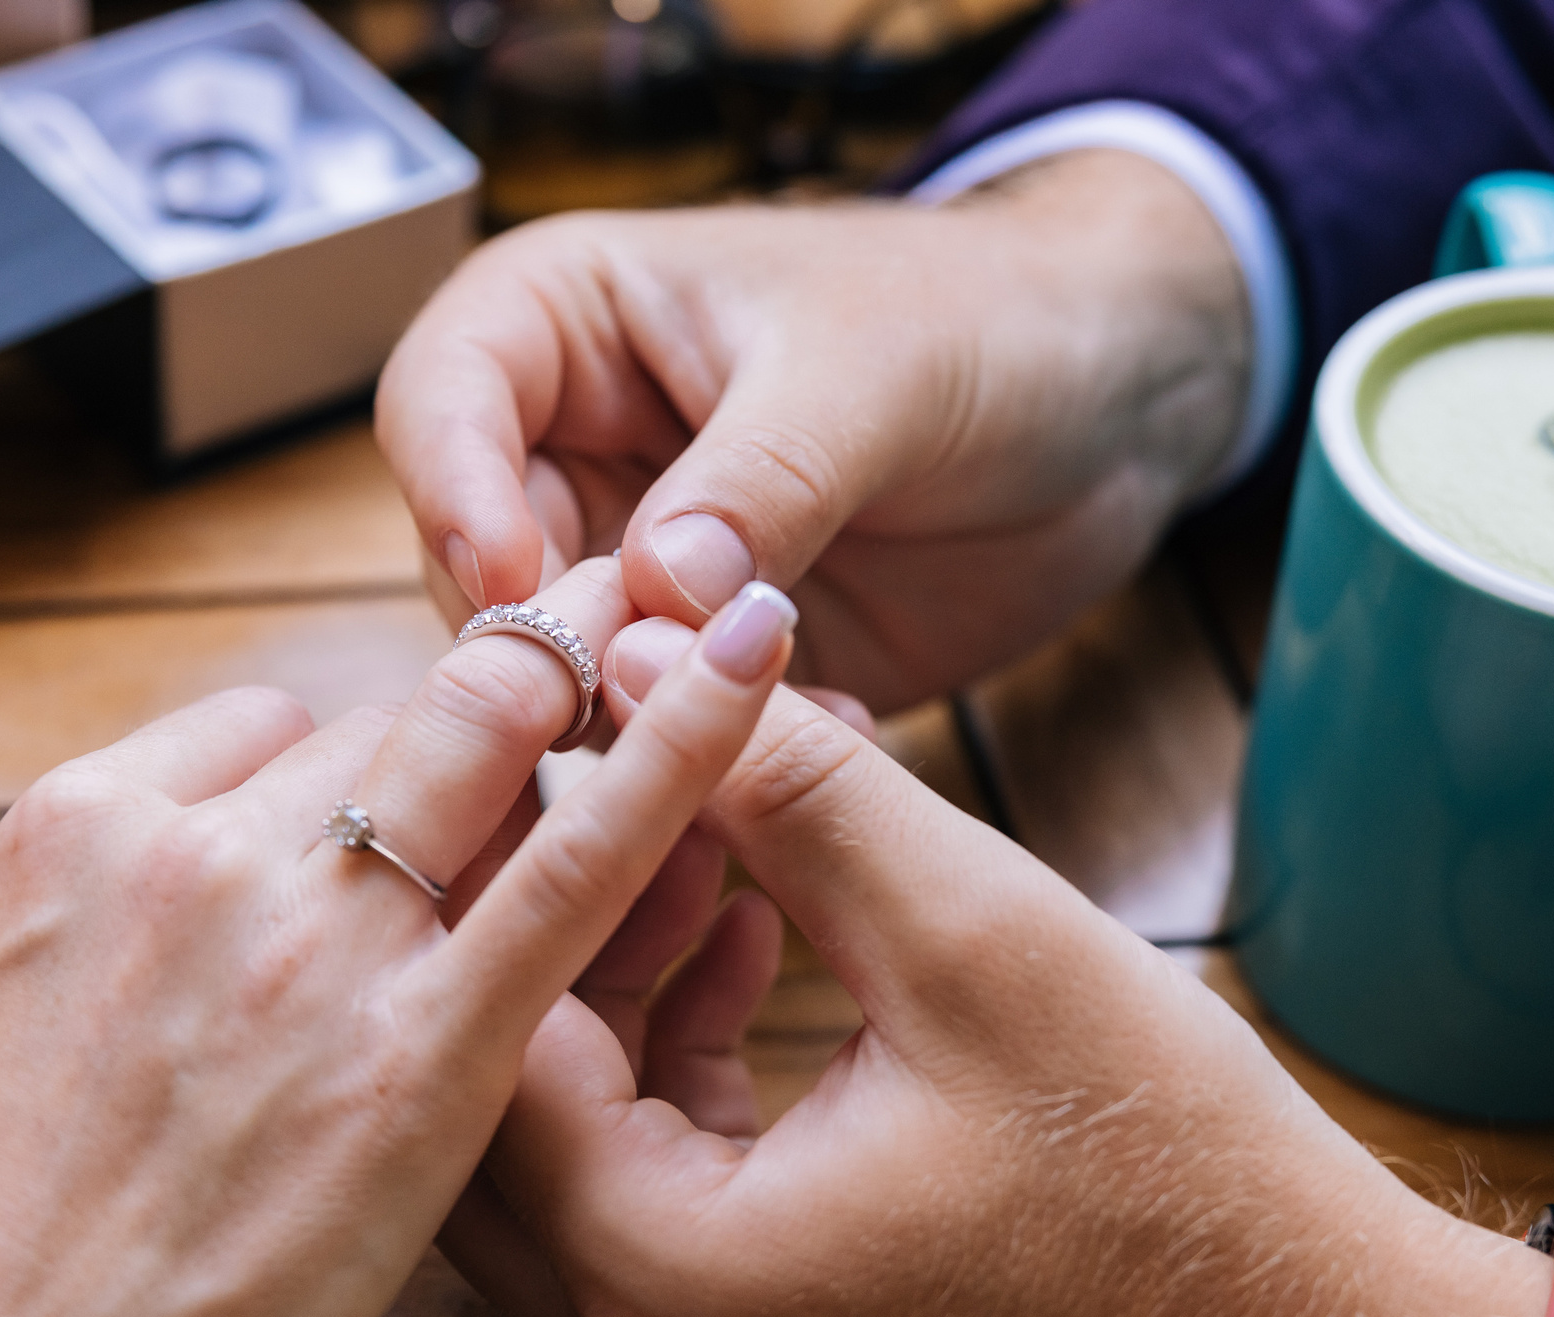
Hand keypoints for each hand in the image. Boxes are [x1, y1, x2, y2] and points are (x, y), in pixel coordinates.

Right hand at [376, 149, 1249, 712]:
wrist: (1115, 399)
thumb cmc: (985, 320)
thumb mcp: (869, 375)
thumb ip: (758, 482)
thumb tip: (655, 591)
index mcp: (570, 323)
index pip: (438, 404)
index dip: (455, 501)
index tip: (513, 590)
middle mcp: (578, 451)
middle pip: (474, 569)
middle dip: (547, 643)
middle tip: (634, 699)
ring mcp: (642, 567)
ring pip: (561, 674)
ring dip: (637, 721)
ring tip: (741, 735)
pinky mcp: (709, 664)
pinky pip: (667, 735)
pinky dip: (722, 759)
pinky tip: (824, 741)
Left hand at [446, 619, 1550, 1316]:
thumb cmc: (1170, 1168)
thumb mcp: (974, 937)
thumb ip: (789, 791)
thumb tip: (642, 652)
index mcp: (665, 1274)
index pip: (484, 1038)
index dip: (511, 860)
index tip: (561, 726)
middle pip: (488, 1106)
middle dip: (540, 921)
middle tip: (600, 767)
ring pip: (563, 1148)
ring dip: (607, 981)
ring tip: (700, 830)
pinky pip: (648, 1191)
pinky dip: (666, 1059)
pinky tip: (746, 933)